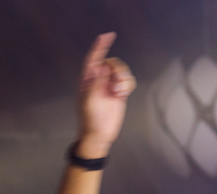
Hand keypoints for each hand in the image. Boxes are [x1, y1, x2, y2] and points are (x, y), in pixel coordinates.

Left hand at [75, 32, 135, 158]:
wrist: (99, 135)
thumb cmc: (90, 119)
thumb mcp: (90, 100)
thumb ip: (97, 82)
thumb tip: (102, 66)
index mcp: (88, 80)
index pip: (93, 59)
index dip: (100, 46)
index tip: (108, 36)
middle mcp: (99, 80)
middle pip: (111, 63)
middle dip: (117, 71)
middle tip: (116, 85)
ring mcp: (109, 86)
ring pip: (121, 71)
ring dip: (123, 79)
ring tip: (119, 93)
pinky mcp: (119, 93)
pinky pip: (128, 81)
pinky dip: (128, 85)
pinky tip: (122, 95)